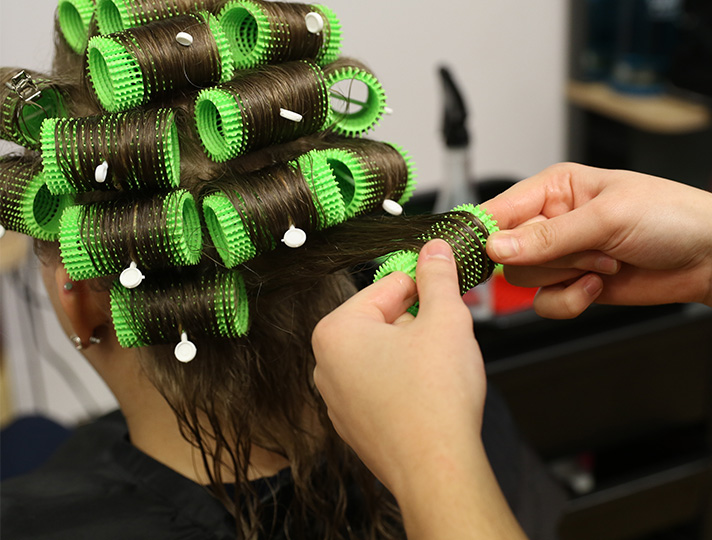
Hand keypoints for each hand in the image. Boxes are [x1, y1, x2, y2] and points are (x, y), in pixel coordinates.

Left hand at [312, 240, 525, 539]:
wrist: (437, 469)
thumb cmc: (435, 399)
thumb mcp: (445, 319)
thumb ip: (438, 276)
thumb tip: (436, 249)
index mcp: (336, 331)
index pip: (387, 285)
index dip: (424, 287)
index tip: (444, 290)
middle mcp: (326, 364)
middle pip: (382, 320)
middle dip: (417, 323)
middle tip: (447, 337)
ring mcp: (337, 399)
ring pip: (383, 354)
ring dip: (413, 353)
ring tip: (440, 371)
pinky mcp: (355, 425)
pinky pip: (381, 387)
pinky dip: (405, 384)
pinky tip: (428, 397)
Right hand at [484, 163, 711, 317]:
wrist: (709, 258)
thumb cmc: (670, 218)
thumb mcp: (607, 217)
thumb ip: (547, 237)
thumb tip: (496, 248)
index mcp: (554, 189)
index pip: (499, 210)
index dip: (484, 232)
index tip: (478, 252)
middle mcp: (550, 222)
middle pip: (507, 252)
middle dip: (549, 257)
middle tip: (586, 248)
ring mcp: (560, 257)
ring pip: (524, 279)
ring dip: (565, 276)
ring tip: (603, 262)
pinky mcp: (570, 286)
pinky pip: (545, 304)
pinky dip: (571, 301)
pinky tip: (597, 285)